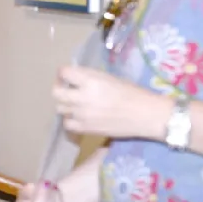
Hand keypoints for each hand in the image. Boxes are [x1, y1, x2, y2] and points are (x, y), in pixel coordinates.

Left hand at [52, 65, 166, 139]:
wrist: (146, 115)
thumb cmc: (133, 93)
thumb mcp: (109, 78)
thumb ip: (89, 77)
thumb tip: (75, 78)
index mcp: (90, 81)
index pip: (64, 72)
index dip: (63, 73)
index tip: (67, 75)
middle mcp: (82, 97)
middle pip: (56, 92)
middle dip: (60, 88)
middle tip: (67, 88)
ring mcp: (82, 114)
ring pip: (60, 108)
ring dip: (66, 104)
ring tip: (75, 103)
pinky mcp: (85, 128)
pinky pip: (67, 123)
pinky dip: (70, 119)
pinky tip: (79, 117)